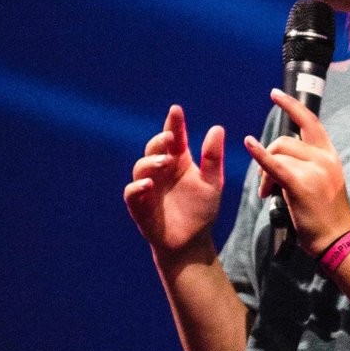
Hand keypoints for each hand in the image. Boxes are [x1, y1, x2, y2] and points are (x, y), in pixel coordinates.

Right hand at [124, 105, 224, 257]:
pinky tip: (148, 185)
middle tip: (170, 136)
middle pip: (154, 148)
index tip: (176, 110)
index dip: (174, 123)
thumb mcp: (213, 182)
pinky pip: (132, 192)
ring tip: (165, 162)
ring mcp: (149, 186)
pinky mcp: (139, 205)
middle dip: (160, 140)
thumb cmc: (202, 209)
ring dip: (151, 161)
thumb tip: (217, 128)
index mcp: (179, 160)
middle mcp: (161, 170)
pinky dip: (137, 187)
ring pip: (141, 166)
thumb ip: (213, 158)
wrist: (192, 241)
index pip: (174, 138)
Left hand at [243, 89, 349, 256]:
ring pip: (278, 154)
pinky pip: (275, 165)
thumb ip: (309, 162)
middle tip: (265, 181)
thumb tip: (282, 153)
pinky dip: (260, 154)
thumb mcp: (324, 180)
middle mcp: (324, 158)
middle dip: (268, 155)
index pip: (310, 122)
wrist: (336, 238)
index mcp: (329, 155)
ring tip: (266, 192)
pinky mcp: (301, 184)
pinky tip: (248, 145)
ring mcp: (314, 170)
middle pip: (285, 141)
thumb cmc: (326, 213)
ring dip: (265, 172)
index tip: (275, 94)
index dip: (292, 105)